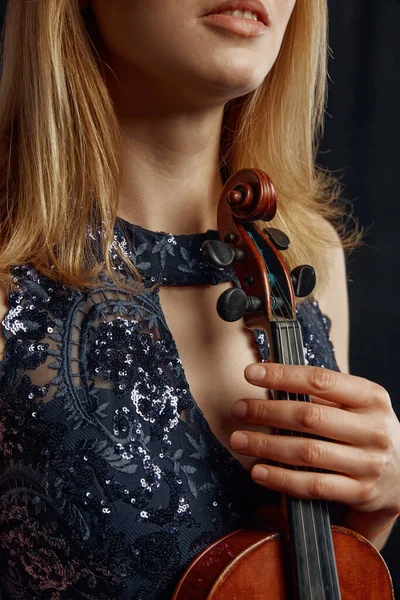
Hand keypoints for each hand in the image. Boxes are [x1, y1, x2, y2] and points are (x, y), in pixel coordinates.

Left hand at [230, 363, 399, 521]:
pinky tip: (258, 471)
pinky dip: (281, 478)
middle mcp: (373, 429)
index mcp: (371, 397)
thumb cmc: (368, 430)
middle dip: (266, 412)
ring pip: (307, 452)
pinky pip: (313, 485)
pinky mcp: (359, 491)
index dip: (282, 375)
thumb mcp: (358, 403)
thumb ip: (324, 393)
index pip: (320, 379)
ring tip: (239, 440)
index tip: (251, 373)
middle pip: (309, 416)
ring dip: (266, 446)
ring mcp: (368, 463)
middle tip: (238, 409)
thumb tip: (272, 376)